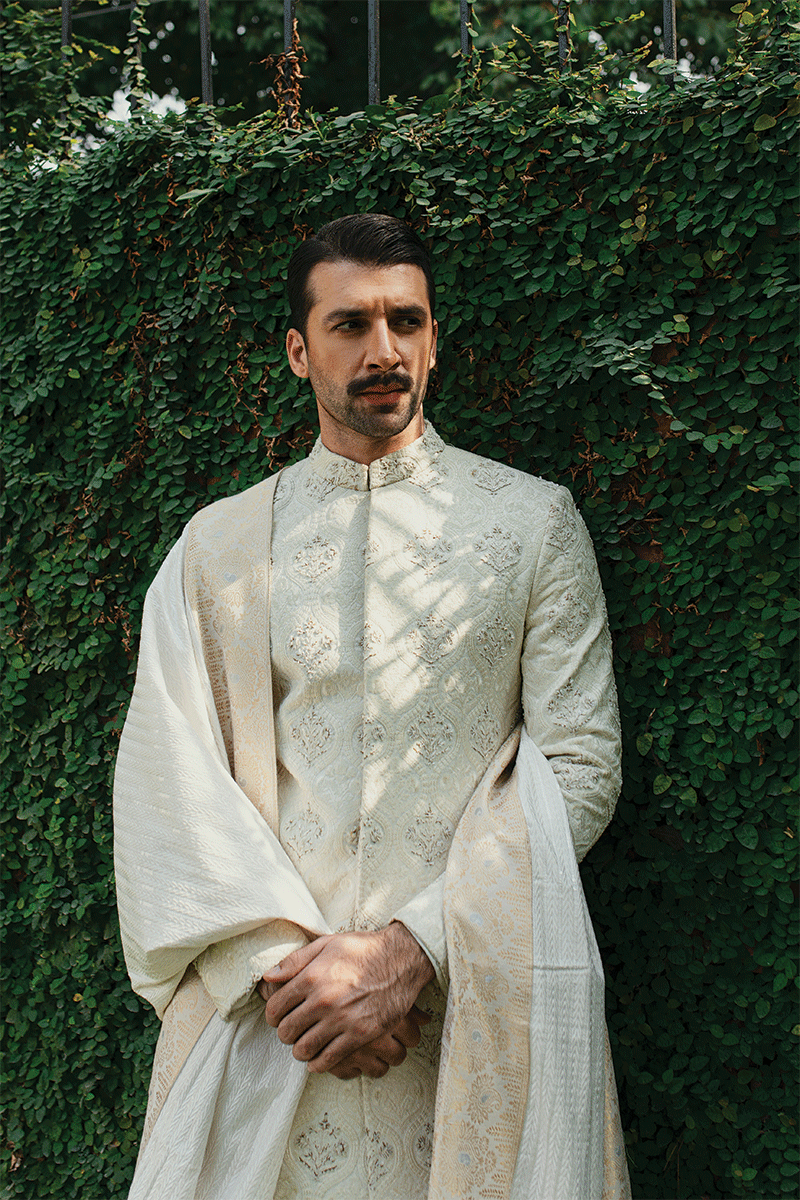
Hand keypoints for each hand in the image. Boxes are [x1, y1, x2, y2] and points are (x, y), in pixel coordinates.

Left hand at [259, 923, 434, 1073]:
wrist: (402, 960)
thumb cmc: (364, 949)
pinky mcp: (360, 1034)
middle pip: (287, 1032)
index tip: (278, 1016)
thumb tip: (269, 976)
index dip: (273, 1015)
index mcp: (311, 977)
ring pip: (304, 1049)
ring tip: (305, 1043)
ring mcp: (341, 1020)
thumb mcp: (327, 944)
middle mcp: (323, 1001)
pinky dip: (318, 1063)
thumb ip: (295, 960)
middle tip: (292, 1030)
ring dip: (300, 1049)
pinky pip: (329, 1059)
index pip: (275, 1008)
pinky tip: (319, 1058)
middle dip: (285, 1033)